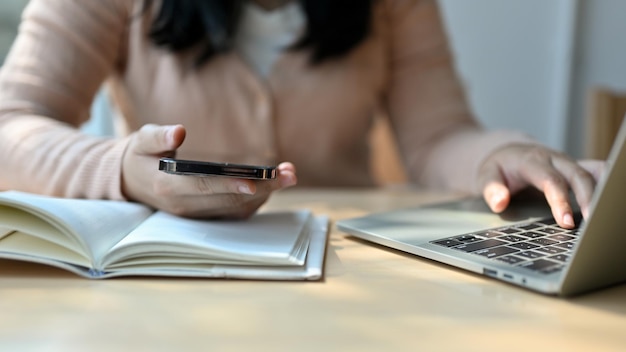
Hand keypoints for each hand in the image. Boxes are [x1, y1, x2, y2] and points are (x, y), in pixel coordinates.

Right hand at [121, 124, 296, 217]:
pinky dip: (257, 201)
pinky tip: (273, 184)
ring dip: (266, 194)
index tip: (255, 182)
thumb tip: (179, 131)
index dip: (229, 186)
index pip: (203, 187)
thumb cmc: (139, 156)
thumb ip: (158, 136)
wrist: (130, 182)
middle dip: (262, 188)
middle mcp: (184, 206)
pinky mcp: (205, 216)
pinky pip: (234, 213)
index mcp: (168, 186)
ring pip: (236, 209)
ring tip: (288, 175)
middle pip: (228, 200)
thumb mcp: (140, 140)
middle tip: (289, 173)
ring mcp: (196, 215)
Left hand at [477, 143, 604, 228]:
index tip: (565, 221)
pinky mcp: (575, 168)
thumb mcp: (485, 175)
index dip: (560, 200)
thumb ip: (491, 188)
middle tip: (590, 223)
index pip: (550, 180)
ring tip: (606, 214)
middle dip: (587, 199)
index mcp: (532, 160)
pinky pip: (597, 171)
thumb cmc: (498, 166)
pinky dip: (607, 183)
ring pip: (592, 171)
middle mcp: (554, 159)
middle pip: (577, 175)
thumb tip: (500, 202)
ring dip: (603, 190)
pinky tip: (611, 201)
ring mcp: (567, 162)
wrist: (506, 151)